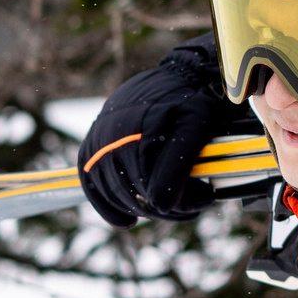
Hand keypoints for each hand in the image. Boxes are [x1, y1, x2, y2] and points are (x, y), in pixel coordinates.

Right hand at [78, 36, 254, 225]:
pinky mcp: (92, 146)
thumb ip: (177, 165)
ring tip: (170, 208)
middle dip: (167, 208)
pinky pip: (91, 184)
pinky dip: (107, 207)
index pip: (155, 190)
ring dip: (144, 209)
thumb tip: (160, 205)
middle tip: (194, 206)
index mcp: (137, 133)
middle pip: (136, 196)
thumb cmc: (191, 100)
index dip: (182, 202)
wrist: (177, 75)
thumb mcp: (194, 126)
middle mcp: (111, 138)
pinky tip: (126, 222)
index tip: (205, 197)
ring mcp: (98, 142)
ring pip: (116, 195)